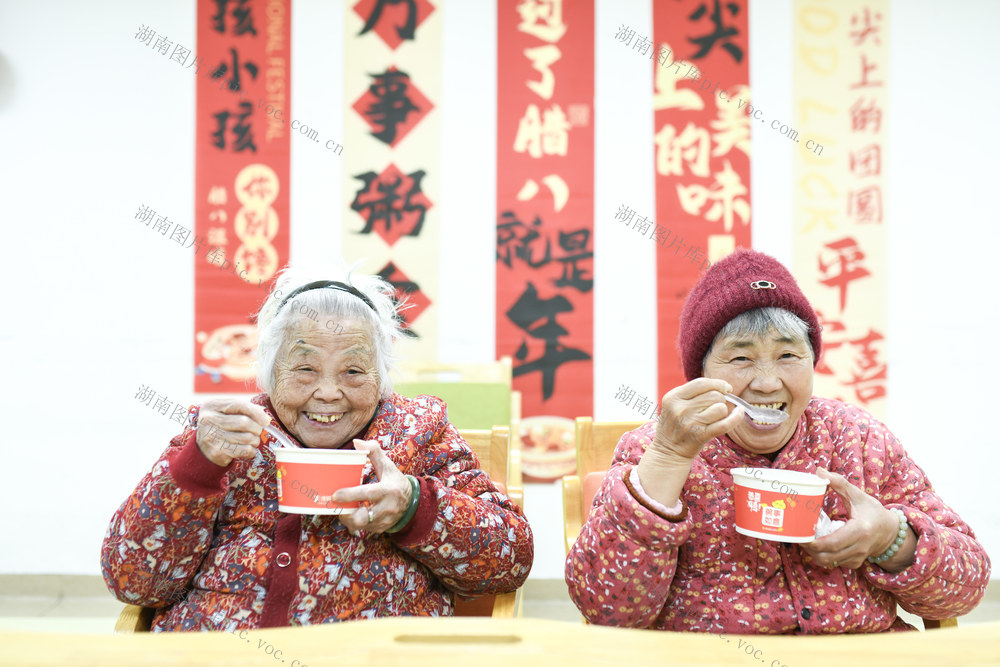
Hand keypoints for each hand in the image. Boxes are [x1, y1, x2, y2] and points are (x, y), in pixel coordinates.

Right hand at [196, 398, 269, 466]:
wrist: (203, 448)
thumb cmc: (221, 425)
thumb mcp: (227, 412)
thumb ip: (245, 409)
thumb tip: (265, 419)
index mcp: (212, 405)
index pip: (239, 405)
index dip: (256, 412)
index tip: (266, 421)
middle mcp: (208, 419)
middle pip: (243, 422)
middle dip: (256, 428)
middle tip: (258, 431)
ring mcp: (211, 436)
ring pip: (246, 438)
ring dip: (255, 440)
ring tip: (253, 440)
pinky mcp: (216, 451)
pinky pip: (244, 450)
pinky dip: (251, 450)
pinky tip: (248, 448)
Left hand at [332, 440, 413, 534]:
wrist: (412, 502)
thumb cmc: (395, 481)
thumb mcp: (388, 465)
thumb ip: (373, 451)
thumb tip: (356, 443)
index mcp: (388, 490)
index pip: (367, 494)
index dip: (350, 495)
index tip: (335, 494)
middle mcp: (387, 508)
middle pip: (361, 518)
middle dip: (345, 514)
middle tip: (335, 504)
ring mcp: (383, 521)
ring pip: (358, 525)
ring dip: (346, 518)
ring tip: (340, 507)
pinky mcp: (379, 529)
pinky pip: (361, 529)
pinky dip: (352, 522)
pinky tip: (349, 513)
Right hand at [636, 378, 744, 506]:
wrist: (667, 452)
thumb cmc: (675, 425)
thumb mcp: (674, 405)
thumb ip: (692, 393)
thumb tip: (723, 386)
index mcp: (673, 397)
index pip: (701, 383)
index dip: (718, 383)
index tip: (725, 388)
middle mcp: (680, 409)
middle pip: (714, 395)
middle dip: (720, 399)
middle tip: (715, 407)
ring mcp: (690, 423)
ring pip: (721, 408)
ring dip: (723, 411)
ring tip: (716, 417)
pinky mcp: (701, 436)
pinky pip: (726, 423)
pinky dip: (736, 417)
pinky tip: (739, 413)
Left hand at [800, 468, 914, 571]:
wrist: (890, 532)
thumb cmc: (872, 512)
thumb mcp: (858, 495)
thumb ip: (839, 483)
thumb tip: (819, 471)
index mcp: (860, 531)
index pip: (834, 543)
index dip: (815, 544)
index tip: (801, 536)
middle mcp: (859, 547)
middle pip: (828, 556)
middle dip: (809, 549)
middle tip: (798, 536)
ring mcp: (857, 558)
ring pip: (829, 562)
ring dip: (814, 553)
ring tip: (805, 539)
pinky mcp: (854, 563)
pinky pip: (834, 563)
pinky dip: (823, 555)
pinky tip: (817, 543)